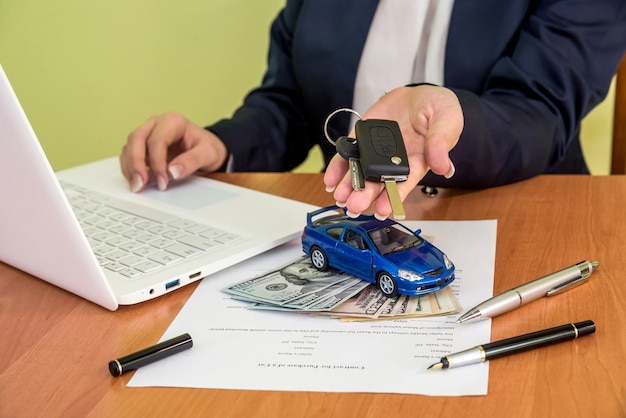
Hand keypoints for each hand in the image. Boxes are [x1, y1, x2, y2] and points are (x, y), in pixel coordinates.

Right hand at [119, 112, 227, 191]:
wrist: (207, 149)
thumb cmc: (207, 148)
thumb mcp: (208, 154)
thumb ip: (192, 161)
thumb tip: (172, 171)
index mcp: (173, 121)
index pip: (157, 141)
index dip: (157, 163)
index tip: (163, 181)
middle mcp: (156, 124)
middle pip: (136, 139)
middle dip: (136, 164)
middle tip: (140, 184)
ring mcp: (147, 133)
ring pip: (129, 147)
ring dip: (130, 168)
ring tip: (138, 186)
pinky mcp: (142, 146)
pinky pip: (129, 155)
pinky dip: (129, 169)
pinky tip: (137, 181)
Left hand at [323, 85, 462, 218]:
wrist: (420, 93)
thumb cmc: (438, 109)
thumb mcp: (447, 120)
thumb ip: (441, 142)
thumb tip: (442, 166)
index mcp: (416, 163)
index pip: (403, 185)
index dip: (392, 199)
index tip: (382, 210)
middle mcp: (393, 162)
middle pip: (377, 183)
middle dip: (365, 196)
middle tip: (354, 206)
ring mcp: (375, 151)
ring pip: (360, 173)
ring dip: (349, 186)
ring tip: (341, 198)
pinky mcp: (362, 139)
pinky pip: (348, 155)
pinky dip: (338, 168)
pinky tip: (331, 181)